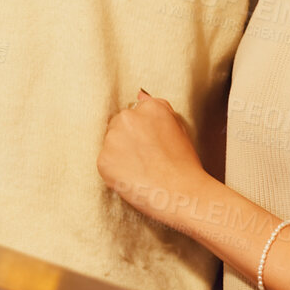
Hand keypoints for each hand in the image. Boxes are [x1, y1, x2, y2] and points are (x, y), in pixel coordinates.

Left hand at [98, 91, 210, 228]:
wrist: (182, 193)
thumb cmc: (185, 165)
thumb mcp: (179, 128)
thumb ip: (158, 110)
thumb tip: (140, 96)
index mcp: (150, 107)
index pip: (135, 114)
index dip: (142, 133)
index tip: (151, 147)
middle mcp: (128, 117)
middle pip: (118, 125)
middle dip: (128, 141)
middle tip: (146, 160)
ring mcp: (114, 138)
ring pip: (111, 144)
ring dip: (120, 155)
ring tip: (141, 171)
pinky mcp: (104, 159)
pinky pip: (105, 162)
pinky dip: (115, 172)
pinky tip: (134, 179)